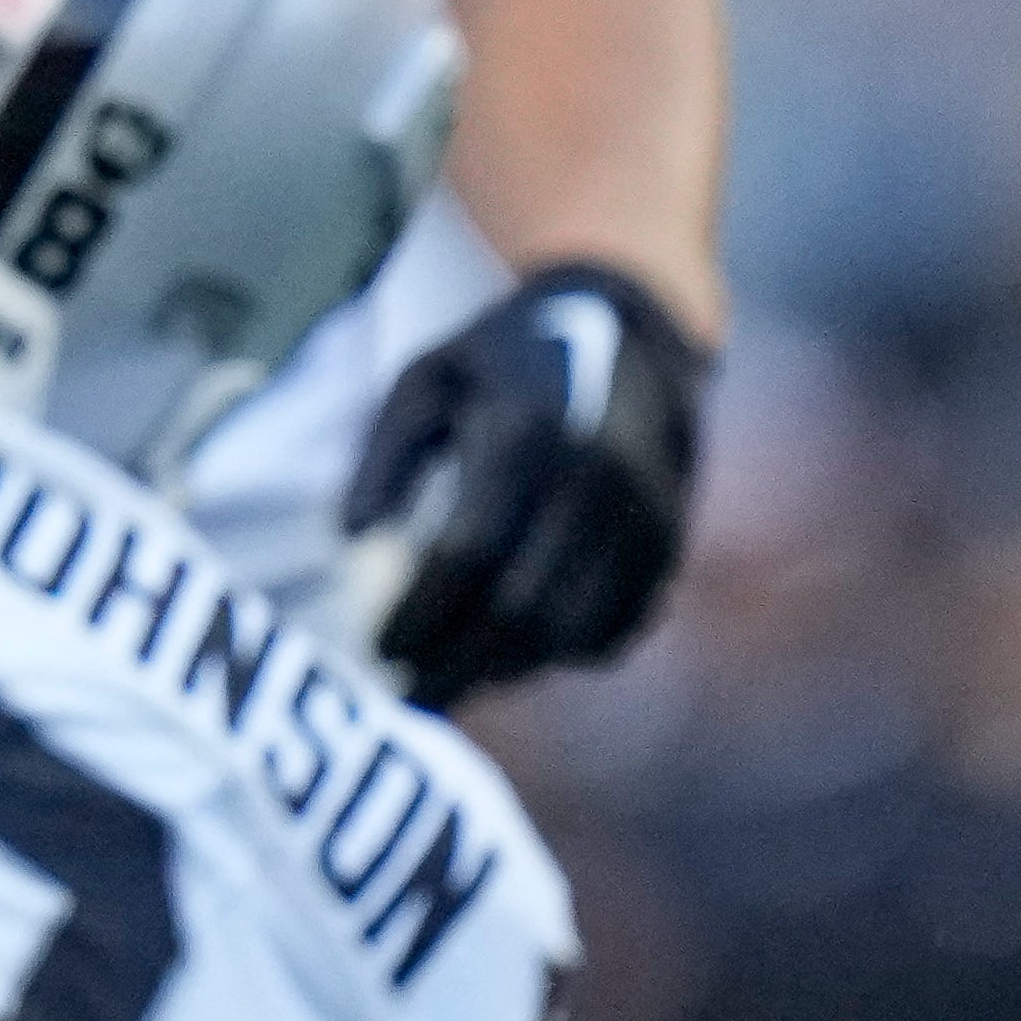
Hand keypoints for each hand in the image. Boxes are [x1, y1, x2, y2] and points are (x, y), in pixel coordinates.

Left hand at [343, 262, 713, 703]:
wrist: (630, 326)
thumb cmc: (506, 356)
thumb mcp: (427, 380)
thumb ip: (384, 458)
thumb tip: (349, 540)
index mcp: (526, 435)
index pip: (467, 555)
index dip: (420, 614)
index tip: (379, 650)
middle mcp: (595, 481)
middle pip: (523, 608)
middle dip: (461, 664)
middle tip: (412, 695)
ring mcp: (644, 515)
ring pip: (576, 629)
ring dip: (512, 669)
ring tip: (458, 679)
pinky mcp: (671, 539)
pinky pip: (623, 625)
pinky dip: (570, 653)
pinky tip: (522, 656)